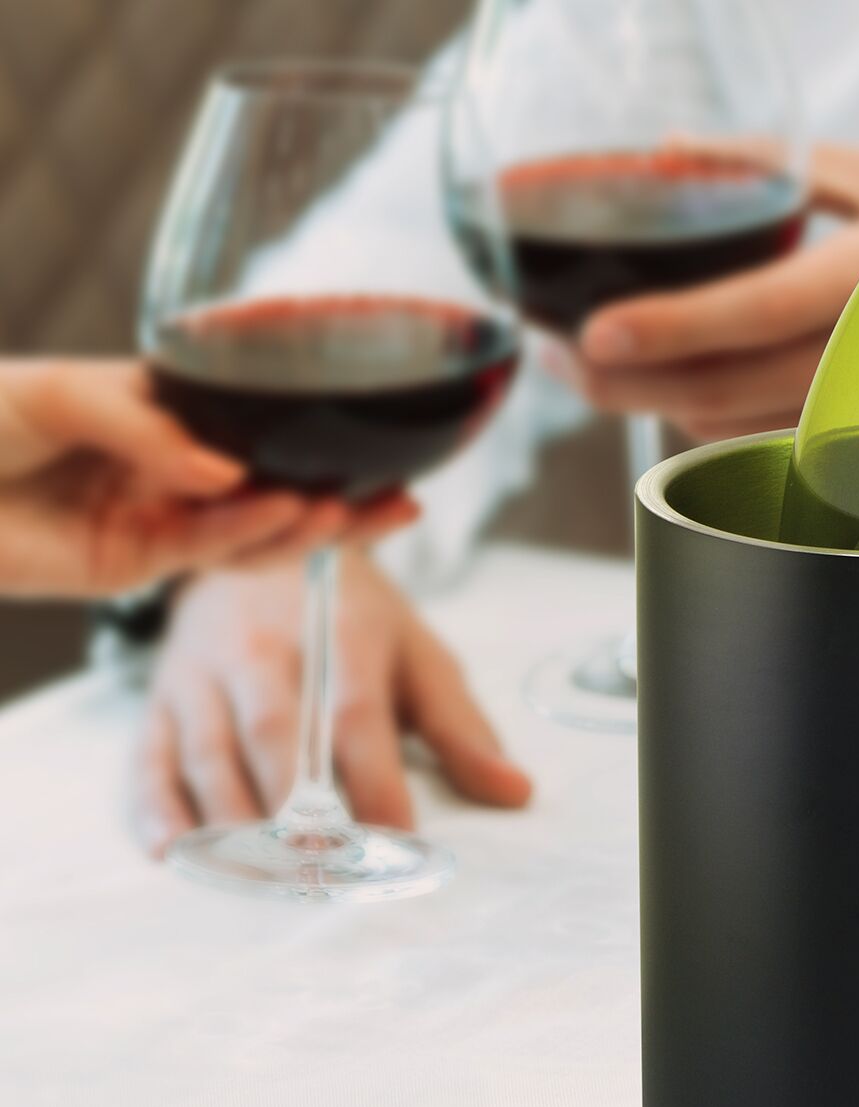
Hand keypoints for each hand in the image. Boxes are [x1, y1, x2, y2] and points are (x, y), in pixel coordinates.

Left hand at [0, 360, 416, 598]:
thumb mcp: (56, 390)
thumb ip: (143, 422)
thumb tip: (226, 470)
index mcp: (164, 420)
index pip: (256, 433)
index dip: (315, 443)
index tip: (377, 443)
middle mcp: (173, 472)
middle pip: (275, 491)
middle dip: (341, 502)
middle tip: (405, 502)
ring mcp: (157, 522)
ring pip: (252, 531)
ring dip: (308, 524)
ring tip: (358, 511)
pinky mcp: (133, 567)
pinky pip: (203, 550)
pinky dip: (246, 532)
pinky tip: (287, 511)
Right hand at [131, 551, 531, 855]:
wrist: (263, 543)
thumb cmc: (354, 623)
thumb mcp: (418, 657)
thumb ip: (462, 729)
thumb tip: (516, 792)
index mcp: (340, 635)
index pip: (357, 715)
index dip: (378, 781)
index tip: (399, 842)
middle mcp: (264, 650)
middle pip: (275, 734)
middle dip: (297, 808)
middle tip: (322, 873)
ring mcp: (204, 673)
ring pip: (210, 750)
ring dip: (232, 821)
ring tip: (262, 880)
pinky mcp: (162, 696)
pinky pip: (150, 755)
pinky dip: (156, 807)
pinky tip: (174, 854)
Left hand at [549, 145, 858, 440]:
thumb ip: (769, 161)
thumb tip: (666, 150)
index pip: (761, 313)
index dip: (673, 329)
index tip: (594, 332)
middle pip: (726, 392)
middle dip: (629, 385)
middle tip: (560, 356)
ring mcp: (857, 408)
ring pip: (729, 427)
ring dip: (649, 404)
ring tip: (586, 367)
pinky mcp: (847, 440)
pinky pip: (749, 437)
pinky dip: (694, 414)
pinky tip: (657, 383)